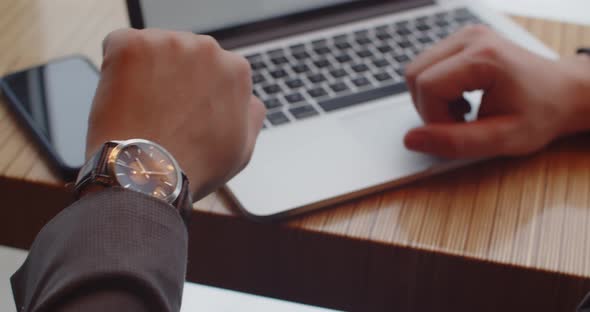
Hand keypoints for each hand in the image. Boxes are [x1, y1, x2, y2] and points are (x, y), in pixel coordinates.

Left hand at [87, 29, 265, 199]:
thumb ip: (252, 114)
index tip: (184, 113)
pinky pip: (118, 46)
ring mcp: (167, 42)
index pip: (213, 70)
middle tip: (161, 112)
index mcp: (236, 70)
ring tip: (141, 109)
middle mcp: (207, 48)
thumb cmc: (194, 166)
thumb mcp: (243, 147)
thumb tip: (248, 97)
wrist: (149, 174)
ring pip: (153, 50)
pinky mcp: (130, 44)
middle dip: (173, 76)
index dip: (196, 92)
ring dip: (146, 71)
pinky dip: (116, 68)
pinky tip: (122, 98)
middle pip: (184, 55)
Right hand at [404, 25, 589, 158]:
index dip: (433, 118)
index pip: (426, 86)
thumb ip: (455, 142)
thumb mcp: (502, 138)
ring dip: (431, 100)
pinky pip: (427, 66)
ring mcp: (464, 36)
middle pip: (415, 74)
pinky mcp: (461, 41)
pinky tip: (461, 100)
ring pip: (416, 70)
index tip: (459, 131)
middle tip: (459, 123)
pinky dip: (436, 90)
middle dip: (428, 107)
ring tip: (462, 112)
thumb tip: (411, 139)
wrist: (563, 93)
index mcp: (482, 57)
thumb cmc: (540, 114)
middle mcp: (470, 38)